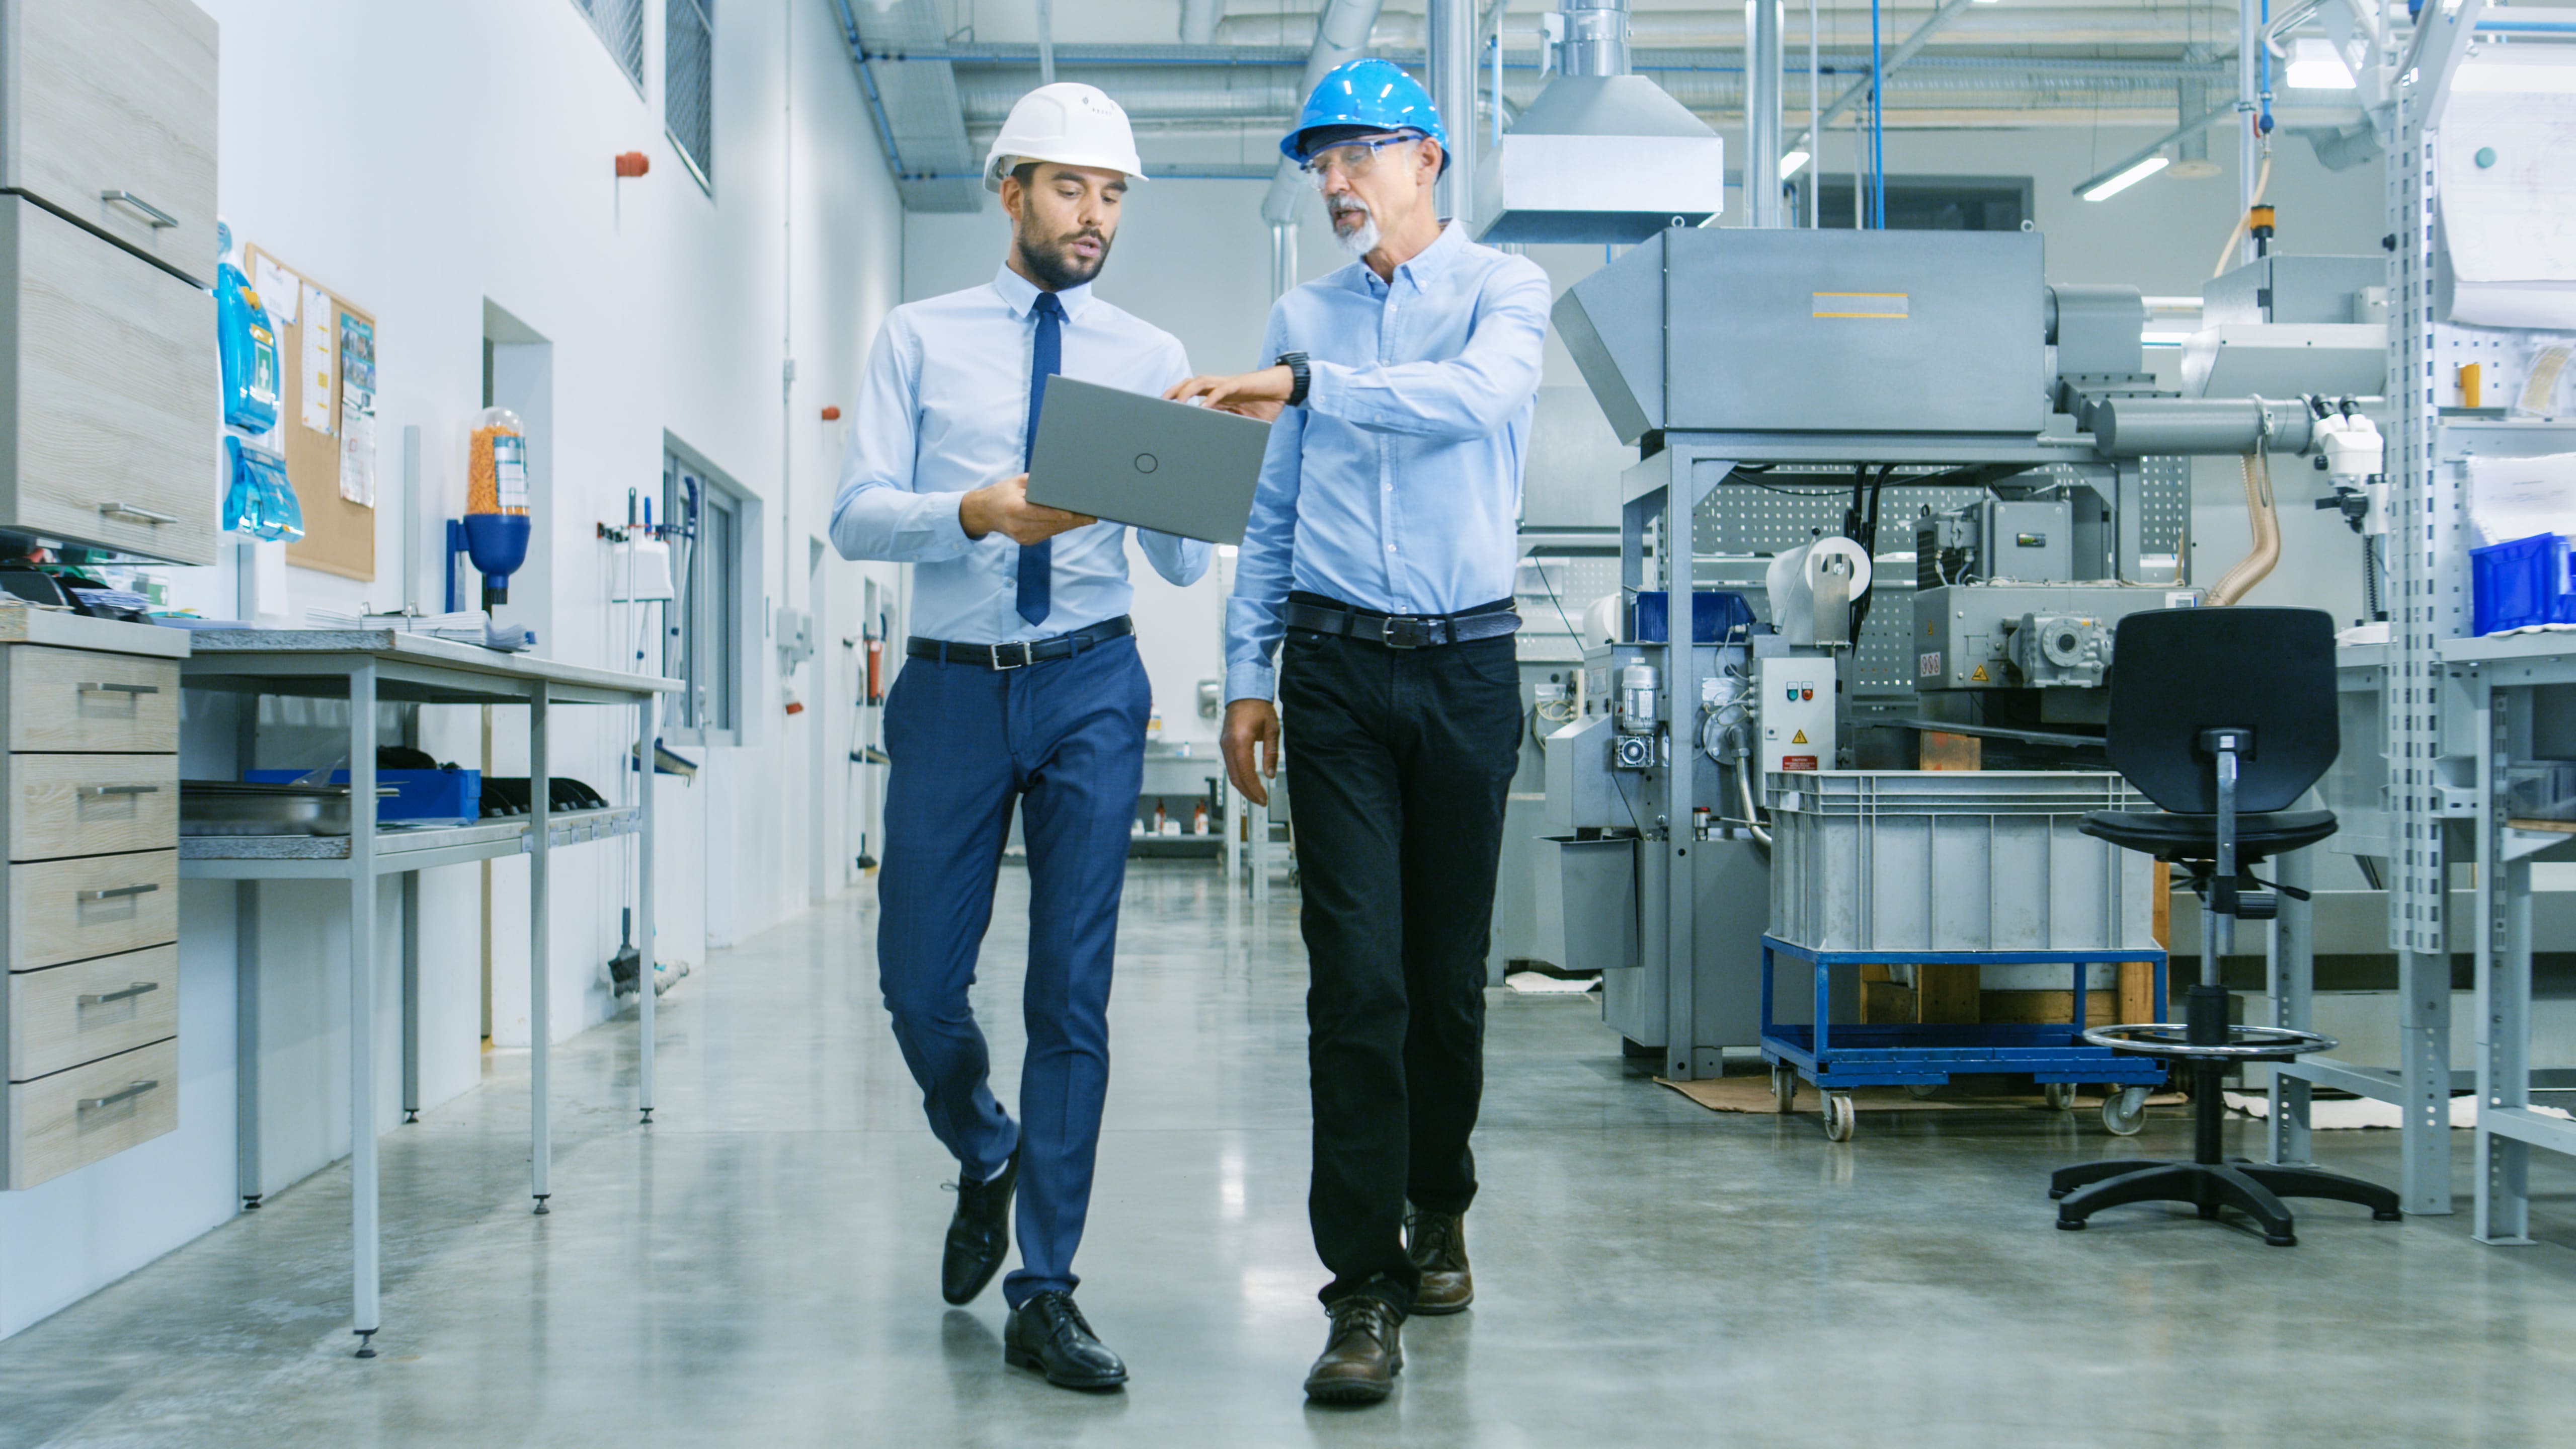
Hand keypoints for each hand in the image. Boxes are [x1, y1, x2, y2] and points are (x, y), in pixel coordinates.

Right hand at [959, 473, 1093, 546]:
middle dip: (1074, 520)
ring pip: (1053, 531)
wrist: (984, 512)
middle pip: (1052, 524)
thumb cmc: (1003, 492)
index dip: (1062, 514)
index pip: (1043, 513)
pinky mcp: (1026, 541)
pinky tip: (1073, 522)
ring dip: (1071, 525)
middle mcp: (1019, 526)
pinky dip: (1061, 527)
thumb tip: (1062, 483)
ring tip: (1088, 518)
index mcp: (1014, 509)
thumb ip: (1039, 484)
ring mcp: (1023, 537)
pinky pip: (1048, 534)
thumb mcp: (1017, 482)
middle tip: (1092, 515)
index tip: (1078, 513)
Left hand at [1166, 366, 1292, 420]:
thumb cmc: (1264, 403)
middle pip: (1190, 384)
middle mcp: (1219, 387)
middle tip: (1160, 403)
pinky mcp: (1240, 384)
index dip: (1177, 397)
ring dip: (1187, 391)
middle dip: (1174, 391)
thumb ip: (1230, 426)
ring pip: (1201, 382)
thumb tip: (1219, 445)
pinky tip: (1203, 407)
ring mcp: (1228, 384)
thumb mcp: (1244, 421)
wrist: (1283, 389)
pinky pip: (1222, 389)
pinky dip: (1212, 398)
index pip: (1192, 392)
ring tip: (1177, 403)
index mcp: (1218, 394)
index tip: (1163, 409)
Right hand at [1222, 698, 1280, 807]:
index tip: (1264, 798)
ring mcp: (1224, 745)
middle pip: (1235, 777)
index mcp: (1240, 741)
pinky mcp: (1224, 745)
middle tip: (1261, 801)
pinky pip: (1230, 766)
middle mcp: (1228, 745)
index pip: (1246, 773)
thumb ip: (1271, 753)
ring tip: (1256, 795)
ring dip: (1242, 787)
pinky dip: (1238, 777)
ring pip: (1231, 773)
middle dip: (1248, 793)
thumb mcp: (1272, 730)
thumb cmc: (1259, 707)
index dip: (1254, 789)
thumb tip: (1270, 775)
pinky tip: (1248, 782)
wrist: (1244, 693)